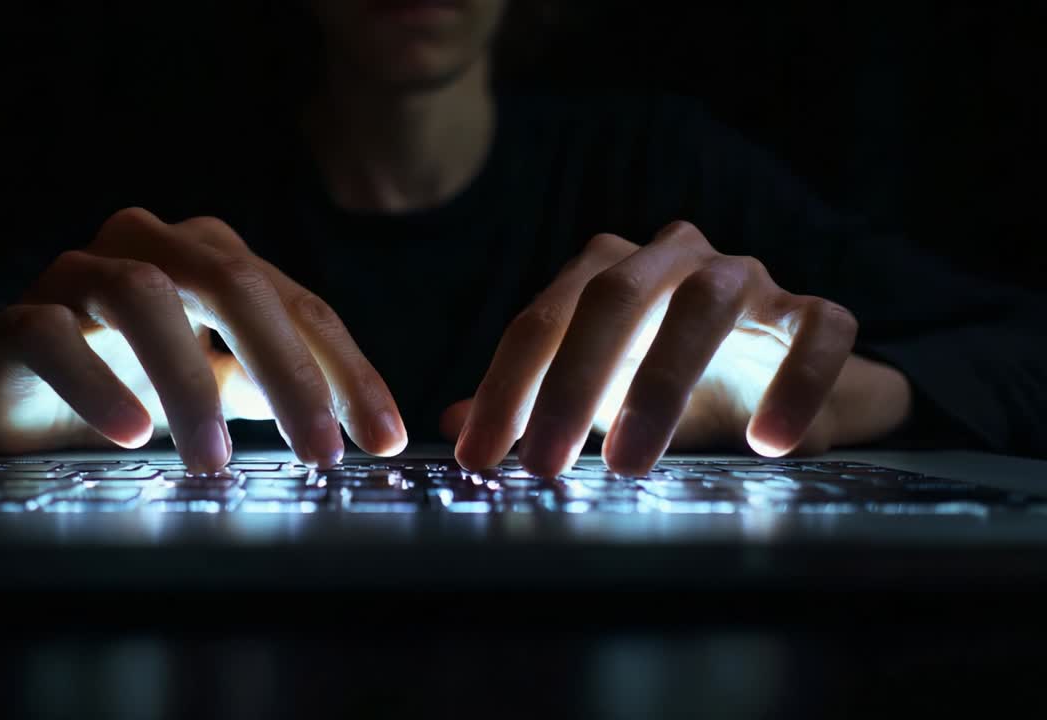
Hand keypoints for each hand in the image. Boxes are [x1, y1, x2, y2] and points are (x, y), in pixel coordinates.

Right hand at [0, 207, 406, 471]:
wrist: (8, 382)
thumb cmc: (123, 375)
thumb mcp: (211, 380)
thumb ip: (263, 383)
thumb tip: (340, 426)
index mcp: (211, 257)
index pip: (297, 304)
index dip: (346, 370)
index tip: (382, 436)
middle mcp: (152, 246)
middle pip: (234, 286)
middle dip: (288, 370)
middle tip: (319, 450)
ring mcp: (81, 272)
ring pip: (146, 299)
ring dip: (188, 385)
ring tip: (215, 460)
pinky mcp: (19, 316)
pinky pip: (55, 337)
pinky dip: (97, 383)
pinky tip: (129, 433)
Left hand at [452, 221, 909, 475]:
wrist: (775, 373)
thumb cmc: (666, 378)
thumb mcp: (594, 393)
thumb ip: (529, 401)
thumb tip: (452, 420)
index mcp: (606, 273)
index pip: (541, 322)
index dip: (504, 389)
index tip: (477, 456)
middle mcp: (670, 259)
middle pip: (611, 298)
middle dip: (569, 384)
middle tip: (542, 465)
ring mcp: (744, 277)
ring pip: (703, 305)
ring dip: (659, 385)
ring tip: (629, 464)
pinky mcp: (812, 313)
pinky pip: (817, 332)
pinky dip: (796, 382)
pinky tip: (768, 443)